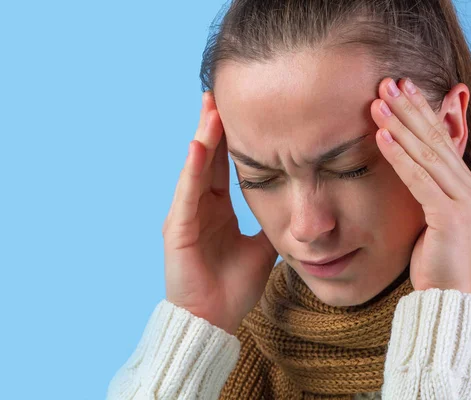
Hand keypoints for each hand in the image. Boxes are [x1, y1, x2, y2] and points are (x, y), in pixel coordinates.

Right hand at [162, 91, 277, 334]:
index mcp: (216, 210)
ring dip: (204, 139)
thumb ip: (270, 224)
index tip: (240, 110)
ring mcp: (185, 216)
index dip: (231, 139)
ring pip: (196, 170)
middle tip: (218, 94)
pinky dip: (193, 171)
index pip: (223, 166)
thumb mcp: (261, 248)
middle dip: (213, 127)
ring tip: (211, 109)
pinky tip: (199, 146)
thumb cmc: (233, 288)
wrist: (213, 320)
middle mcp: (198, 207)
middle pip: (207, 159)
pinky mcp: (177, 230)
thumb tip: (293, 207)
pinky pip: (187, 195)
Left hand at [371, 78, 470, 295]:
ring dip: (400, 125)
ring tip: (378, 102)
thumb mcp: (428, 212)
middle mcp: (466, 185)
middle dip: (409, 108)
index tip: (400, 86)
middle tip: (386, 82)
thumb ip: (422, 184)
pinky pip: (418, 179)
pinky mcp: (449, 215)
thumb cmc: (433, 254)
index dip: (420, 110)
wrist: (448, 293)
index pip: (439, 138)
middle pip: (434, 138)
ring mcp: (462, 199)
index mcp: (462, 182)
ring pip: (426, 153)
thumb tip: (404, 160)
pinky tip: (381, 137)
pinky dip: (399, 156)